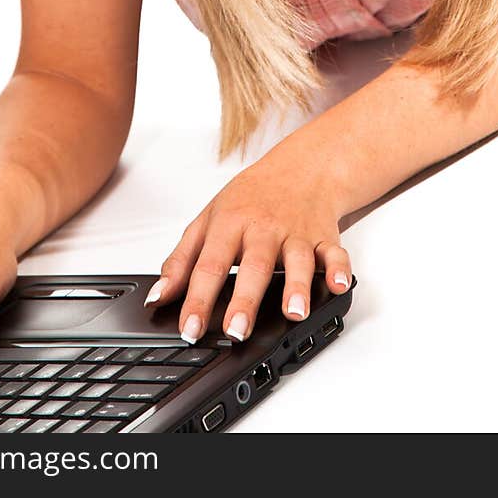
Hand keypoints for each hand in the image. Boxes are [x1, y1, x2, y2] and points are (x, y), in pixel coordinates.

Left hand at [144, 143, 351, 343]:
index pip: (210, 264)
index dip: (198, 299)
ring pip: (298, 260)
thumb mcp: (208, 219)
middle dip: (246, 299)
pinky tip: (339, 285)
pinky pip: (336, 252)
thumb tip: (158, 296)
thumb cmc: (250, 198)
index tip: (190, 329)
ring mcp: (296, 233)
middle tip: (236, 330)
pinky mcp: (325, 236)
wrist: (300, 167)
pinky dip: (340, 268)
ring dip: (297, 287)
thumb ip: (182, 260)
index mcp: (230, 223)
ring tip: (293, 313)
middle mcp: (264, 228)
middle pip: (255, 265)